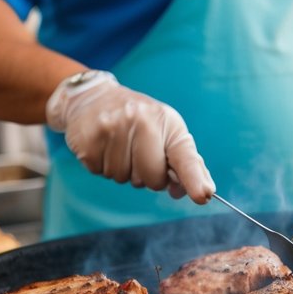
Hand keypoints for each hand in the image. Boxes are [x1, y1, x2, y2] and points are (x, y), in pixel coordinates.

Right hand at [46, 74, 214, 201]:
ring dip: (122, 170)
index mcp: (166, 121)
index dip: (194, 178)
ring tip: (117, 145)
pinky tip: (102, 146)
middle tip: (138, 154)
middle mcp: (142, 122)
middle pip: (152, 178)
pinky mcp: (89, 140)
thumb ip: (183, 162)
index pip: (184, 156)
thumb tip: (194, 192)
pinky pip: (100, 172)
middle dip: (146, 176)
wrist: (93, 96)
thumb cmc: (138, 120)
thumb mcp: (165, 131)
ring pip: (123, 178)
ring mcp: (113, 129)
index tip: (203, 196)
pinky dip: (101, 166)